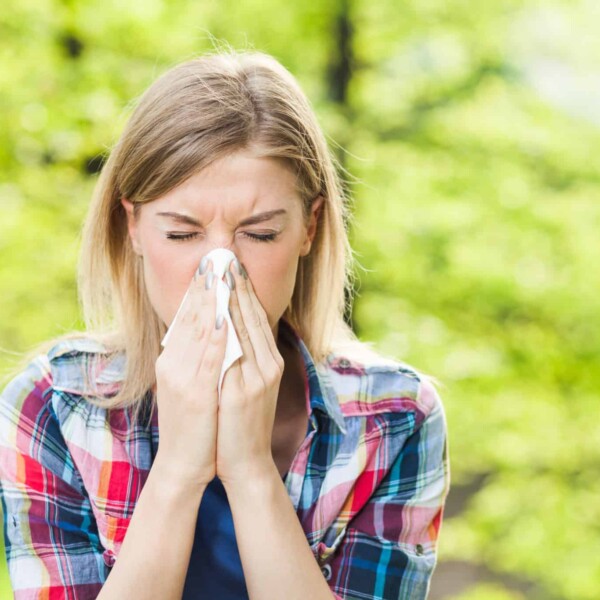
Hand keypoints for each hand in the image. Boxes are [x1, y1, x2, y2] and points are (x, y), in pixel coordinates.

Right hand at [153, 260, 227, 490]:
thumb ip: (196, 358)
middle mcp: (173, 364)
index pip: (187, 318)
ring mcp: (182, 378)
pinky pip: (208, 357)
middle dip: (205, 286)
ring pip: (198, 330)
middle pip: (191, 317)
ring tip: (219, 273)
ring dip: (210, 300)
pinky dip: (215, 333)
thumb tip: (209, 331)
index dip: (199, 290)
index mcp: (173, 361)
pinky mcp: (195, 393)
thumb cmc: (194, 425)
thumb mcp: (190, 385)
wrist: (184, 464)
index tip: (211, 266)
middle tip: (216, 256)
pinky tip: (222, 314)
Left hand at [216, 261, 284, 486]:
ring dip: (231, 298)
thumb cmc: (240, 423)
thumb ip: (242, 358)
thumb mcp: (247, 385)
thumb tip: (228, 329)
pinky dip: (227, 328)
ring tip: (220, 272)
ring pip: (245, 328)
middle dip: (237, 285)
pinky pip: (236, 351)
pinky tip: (218, 309)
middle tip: (226, 257)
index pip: (255, 317)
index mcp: (268, 362)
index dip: (243, 290)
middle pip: (252, 316)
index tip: (231, 266)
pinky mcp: (246, 390)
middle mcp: (268, 364)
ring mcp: (259, 376)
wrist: (246, 462)